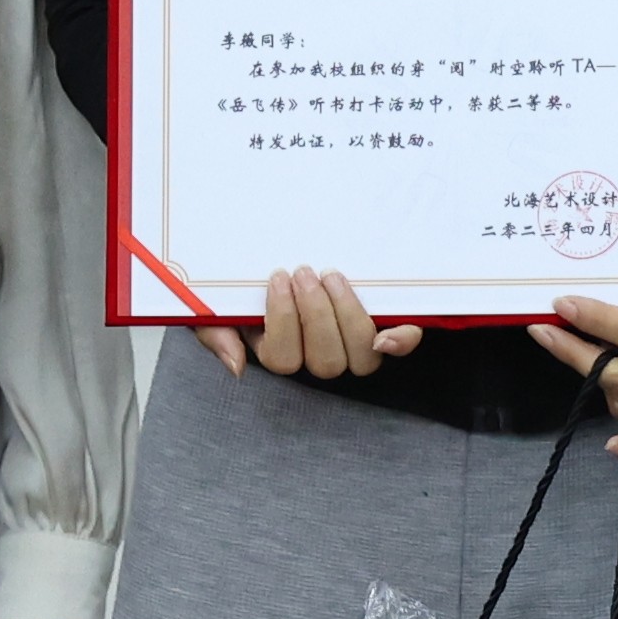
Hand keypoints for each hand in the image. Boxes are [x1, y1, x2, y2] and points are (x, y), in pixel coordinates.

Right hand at [200, 267, 424, 384]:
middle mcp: (317, 354)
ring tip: (330, 275)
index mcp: (278, 350)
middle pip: (326, 361)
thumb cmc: (245, 283)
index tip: (278, 278)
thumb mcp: (215, 305)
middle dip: (315, 313)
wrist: (268, 252)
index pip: (284, 359)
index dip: (284, 322)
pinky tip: (391, 333)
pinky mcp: (380, 324)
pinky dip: (402, 340)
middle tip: (303, 271)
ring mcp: (351, 343)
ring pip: (360, 357)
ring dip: (348, 315)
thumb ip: (216, 334)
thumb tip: (238, 366)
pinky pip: (399, 343)